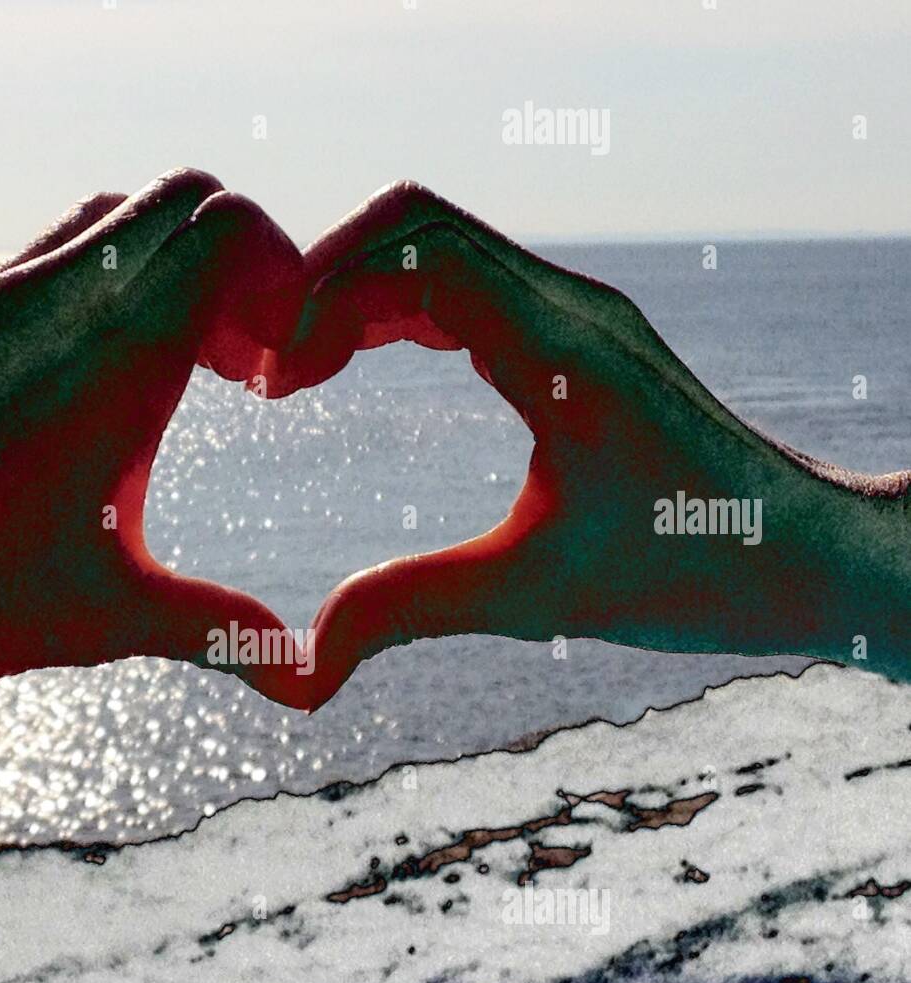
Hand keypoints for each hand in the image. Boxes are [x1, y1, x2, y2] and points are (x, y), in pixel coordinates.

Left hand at [0, 171, 317, 694]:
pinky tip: (66, 386)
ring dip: (155, 272)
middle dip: (233, 268)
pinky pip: (26, 259)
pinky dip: (79, 291)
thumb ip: (218, 627)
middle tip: (236, 367)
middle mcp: (47, 301)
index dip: (281, 279)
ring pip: (102, 219)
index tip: (272, 374)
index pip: (228, 229)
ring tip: (161, 371)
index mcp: (115, 357)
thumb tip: (306, 684)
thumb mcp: (110, 614)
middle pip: (181, 202)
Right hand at [268, 183, 910, 708]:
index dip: (326, 293)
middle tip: (276, 374)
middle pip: (418, 225)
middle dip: (326, 283)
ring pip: (442, 248)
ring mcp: (578, 313)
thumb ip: (412, 610)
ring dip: (361, 291)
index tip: (280, 378)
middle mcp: (572, 308)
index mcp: (562, 351)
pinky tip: (365, 364)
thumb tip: (306, 664)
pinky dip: (402, 307)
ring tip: (302, 372)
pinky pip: (470, 284)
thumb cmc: (692, 571)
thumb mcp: (535, 596)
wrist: (800, 554)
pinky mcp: (578, 336)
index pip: (419, 249)